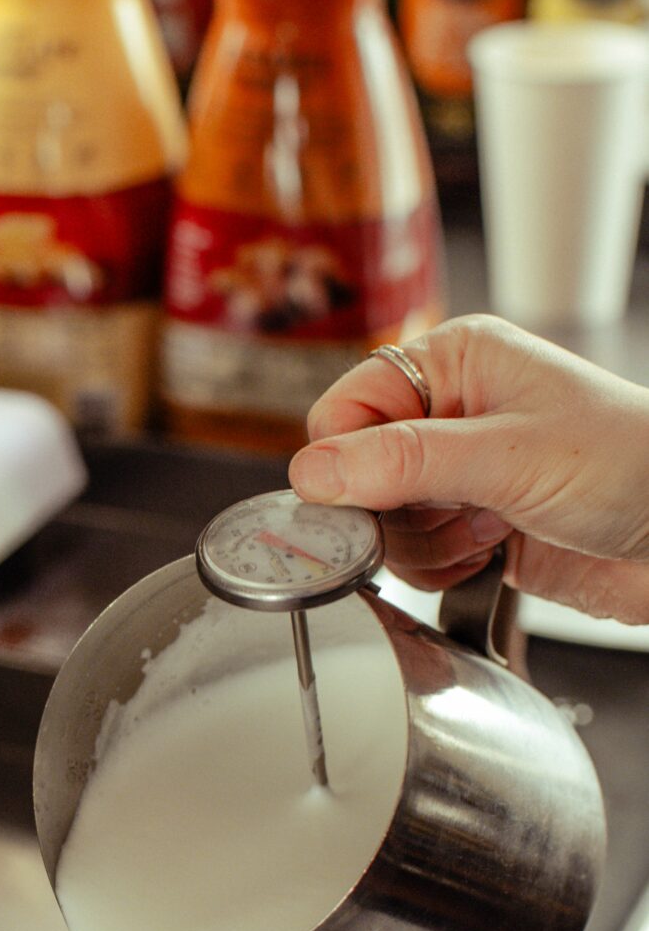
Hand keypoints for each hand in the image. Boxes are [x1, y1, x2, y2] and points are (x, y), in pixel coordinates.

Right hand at [288, 316, 648, 622]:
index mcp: (455, 362)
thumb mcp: (508, 454)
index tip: (373, 499)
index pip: (345, 411)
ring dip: (426, 544)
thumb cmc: (633, 465)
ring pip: (382, 524)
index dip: (348, 461)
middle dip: (394, 511)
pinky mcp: (474, 528)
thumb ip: (403, 462)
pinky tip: (489, 555)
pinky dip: (442, 569)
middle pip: (356, 475)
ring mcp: (462, 474)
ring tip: (486, 531)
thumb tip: (313, 472)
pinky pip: (415, 559)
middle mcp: (452, 412)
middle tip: (448, 514)